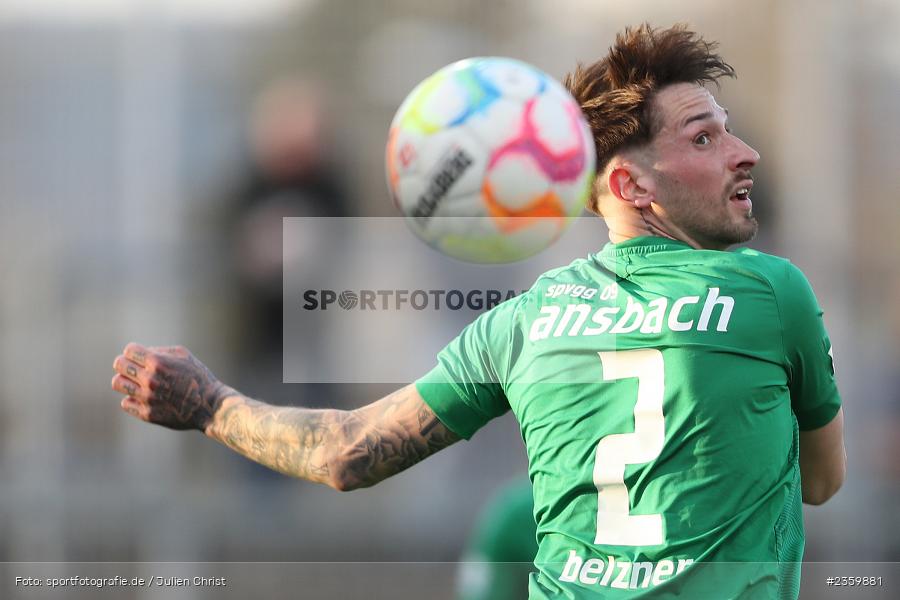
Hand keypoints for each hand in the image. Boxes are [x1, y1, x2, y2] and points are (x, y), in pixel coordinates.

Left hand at [111, 343, 234, 431]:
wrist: (210, 406)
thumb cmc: (199, 377)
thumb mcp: (184, 356)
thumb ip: (160, 351)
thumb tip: (140, 354)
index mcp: (158, 363)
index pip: (128, 351)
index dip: (134, 352)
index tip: (141, 358)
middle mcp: (150, 380)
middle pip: (119, 365)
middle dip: (126, 364)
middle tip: (135, 369)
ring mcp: (147, 398)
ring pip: (117, 383)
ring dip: (126, 381)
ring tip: (137, 383)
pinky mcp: (147, 414)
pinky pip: (126, 402)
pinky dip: (133, 399)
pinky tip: (146, 398)